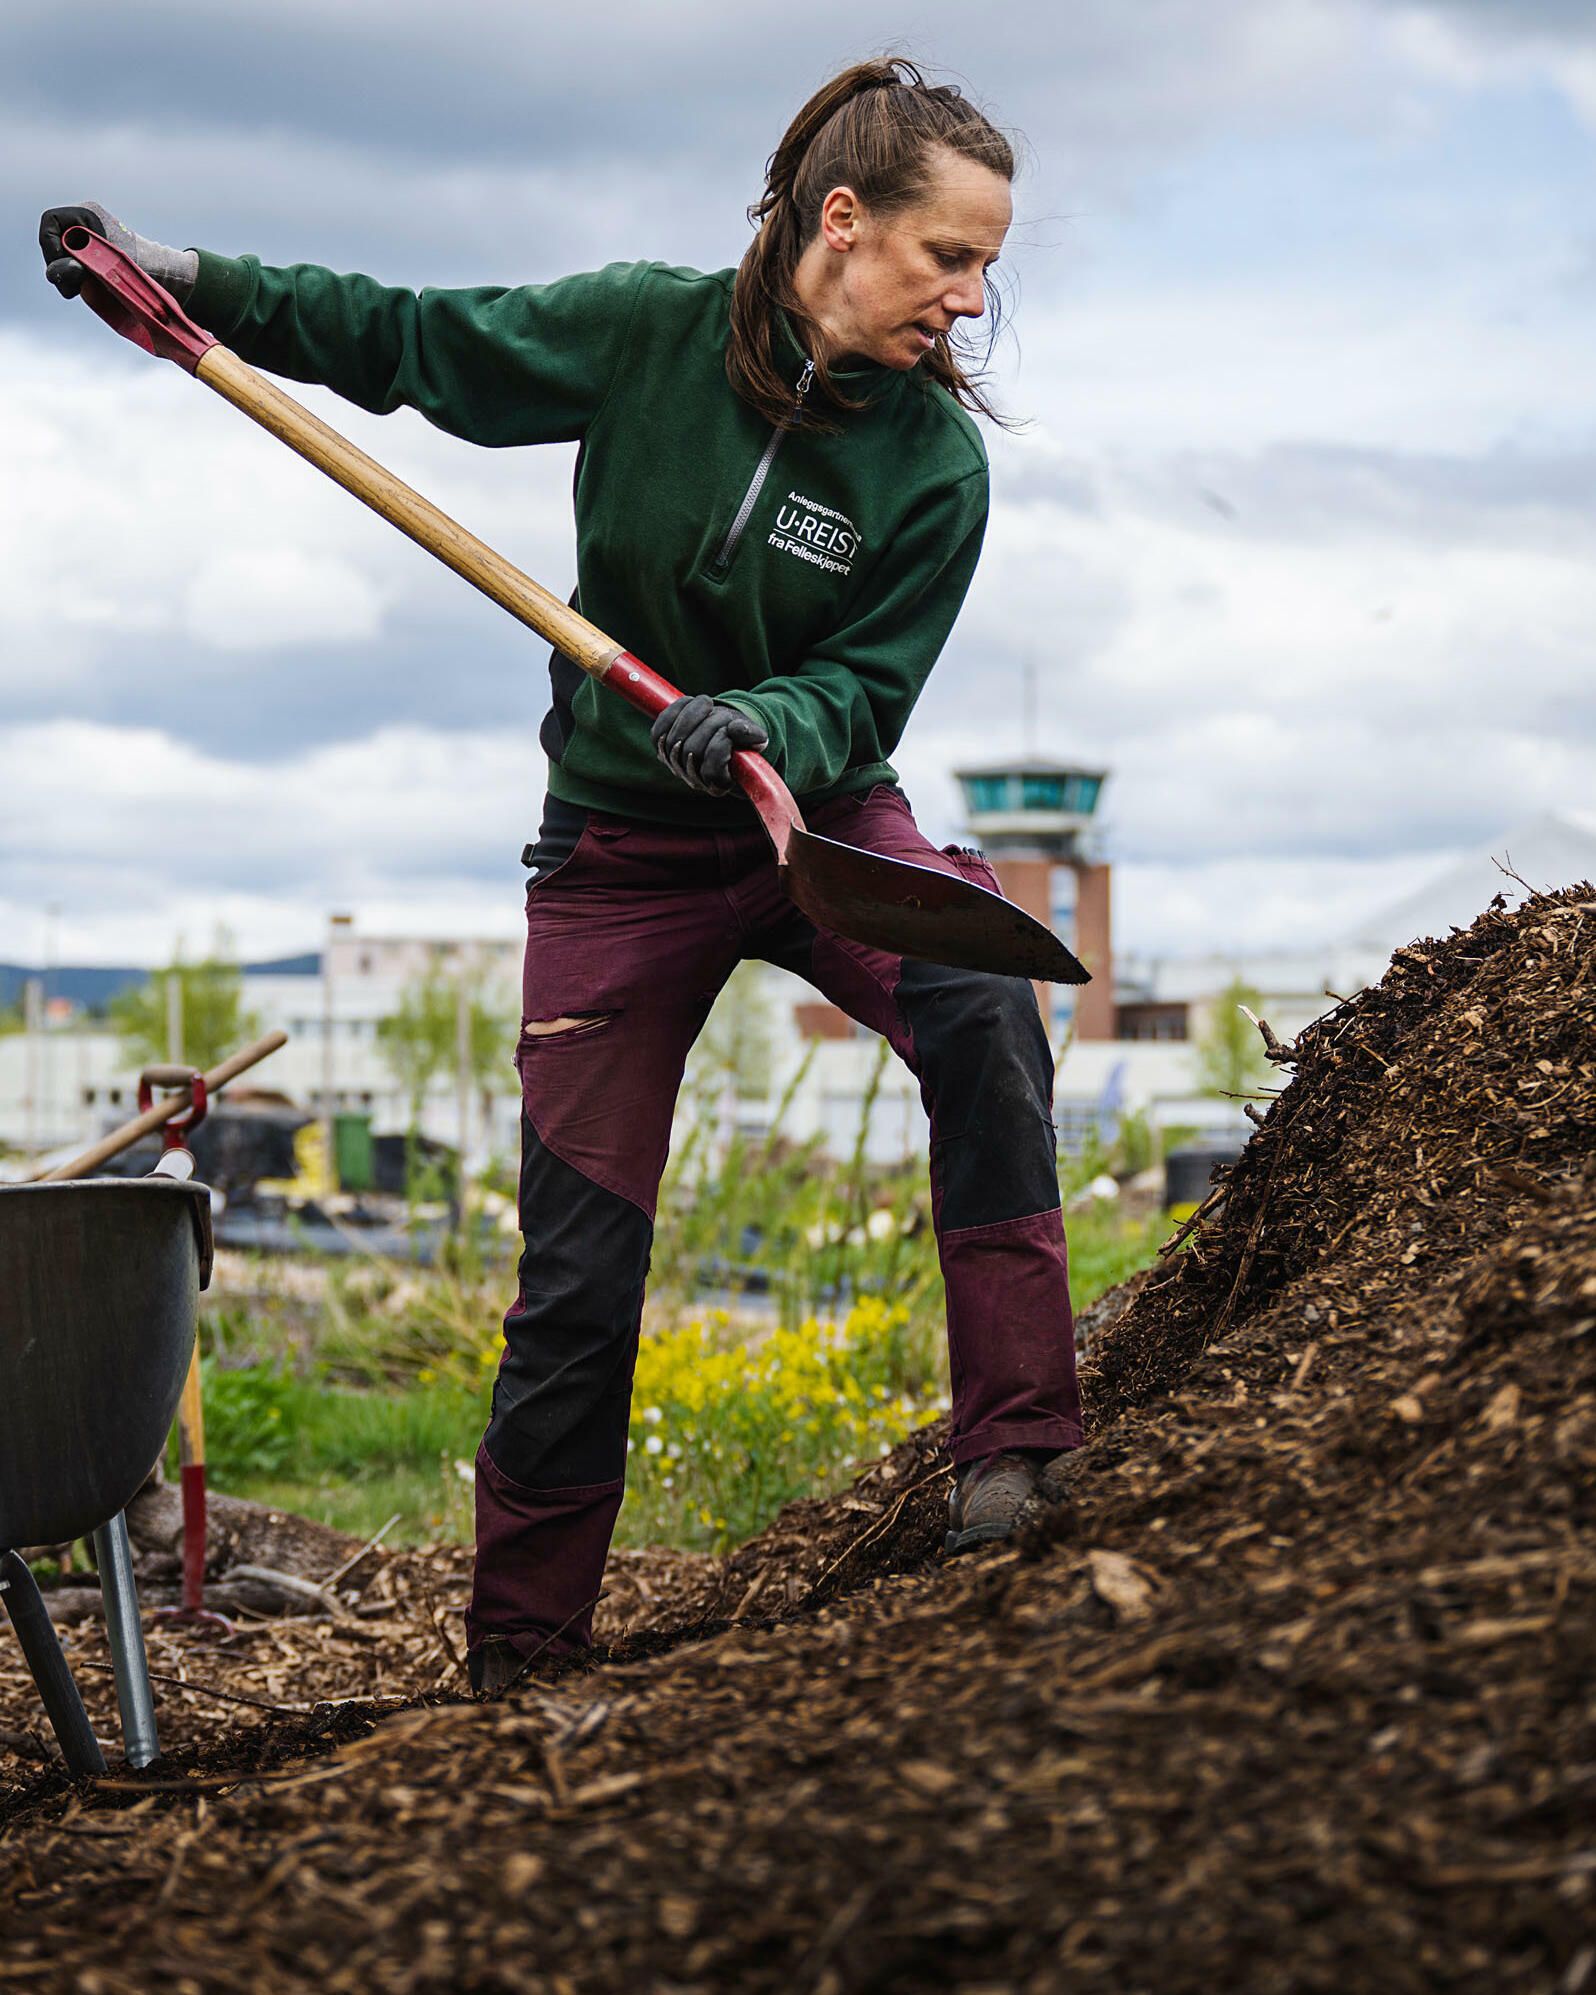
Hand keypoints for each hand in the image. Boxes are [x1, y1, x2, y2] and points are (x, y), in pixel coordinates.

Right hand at [39, 202, 196, 300]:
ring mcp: (85, 241)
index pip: (51, 223)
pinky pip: (71, 268)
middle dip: (58, 265)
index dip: (50, 245)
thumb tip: (62, 270)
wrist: (164, 276)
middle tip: (72, 288)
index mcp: (88, 214)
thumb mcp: (109, 264)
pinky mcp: (89, 258)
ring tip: (80, 290)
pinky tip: (85, 291)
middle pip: (53, 243)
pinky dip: (73, 281)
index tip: (64, 267)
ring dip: (65, 276)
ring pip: (60, 258)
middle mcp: (83, 224)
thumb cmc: (143, 266)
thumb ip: (82, 265)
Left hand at [650, 695, 768, 794]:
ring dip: (692, 716)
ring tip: (706, 707)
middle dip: (709, 724)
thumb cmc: (744, 741)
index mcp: (719, 784)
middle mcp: (697, 781)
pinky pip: (658, 732)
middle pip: (692, 750)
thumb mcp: (756, 739)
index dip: (721, 744)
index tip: (732, 726)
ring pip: (675, 739)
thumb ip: (751, 736)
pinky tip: (686, 704)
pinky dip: (672, 713)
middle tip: (718, 712)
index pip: (712, 769)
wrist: (729, 739)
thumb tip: (736, 728)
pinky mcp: (664, 751)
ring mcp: (679, 768)